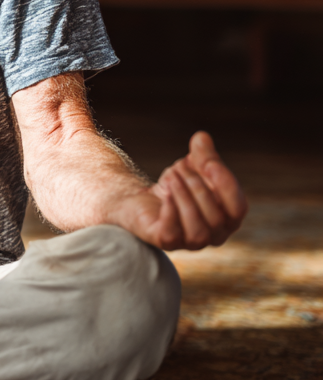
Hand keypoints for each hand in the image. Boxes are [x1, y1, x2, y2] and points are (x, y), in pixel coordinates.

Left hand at [111, 131, 246, 250]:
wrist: (140, 198)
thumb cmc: (175, 184)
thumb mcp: (192, 165)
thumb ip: (202, 154)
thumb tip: (202, 137)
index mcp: (228, 217)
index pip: (238, 208)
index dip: (226, 185)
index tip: (209, 163)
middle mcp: (214, 236)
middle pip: (216, 217)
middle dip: (197, 186)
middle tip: (179, 167)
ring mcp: (190, 243)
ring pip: (198, 230)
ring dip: (184, 198)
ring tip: (170, 176)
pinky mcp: (165, 241)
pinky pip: (172, 234)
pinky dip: (170, 211)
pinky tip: (164, 193)